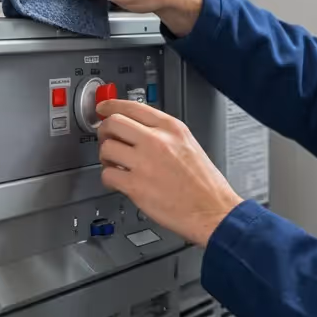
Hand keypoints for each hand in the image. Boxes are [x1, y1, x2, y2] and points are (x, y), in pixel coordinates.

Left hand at [96, 99, 243, 246]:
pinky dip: (109, 179)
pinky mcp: (136, 186)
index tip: (103, 108)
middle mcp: (157, 141)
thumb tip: (137, 130)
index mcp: (171, 128)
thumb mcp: (189, 145)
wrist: (213, 210)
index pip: (133, 106)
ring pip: (106, 148)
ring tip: (116, 165)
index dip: (111, 106)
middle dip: (104, 131)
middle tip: (106, 139)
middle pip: (113, 123)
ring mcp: (144, 163)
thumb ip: (164, 134)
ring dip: (106, 157)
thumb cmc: (204, 184)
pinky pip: (107, 174)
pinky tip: (119, 182)